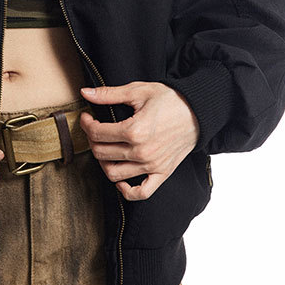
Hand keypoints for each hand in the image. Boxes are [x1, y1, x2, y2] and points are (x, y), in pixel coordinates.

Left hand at [79, 82, 199, 200]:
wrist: (198, 112)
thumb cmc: (170, 100)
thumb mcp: (138, 91)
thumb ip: (109, 94)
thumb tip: (85, 93)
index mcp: (134, 130)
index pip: (97, 133)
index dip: (86, 124)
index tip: (87, 118)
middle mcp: (142, 152)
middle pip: (101, 153)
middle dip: (92, 140)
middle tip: (95, 130)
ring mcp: (152, 165)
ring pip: (114, 174)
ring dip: (103, 162)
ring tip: (105, 149)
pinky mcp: (162, 173)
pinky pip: (141, 193)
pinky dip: (127, 191)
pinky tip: (120, 180)